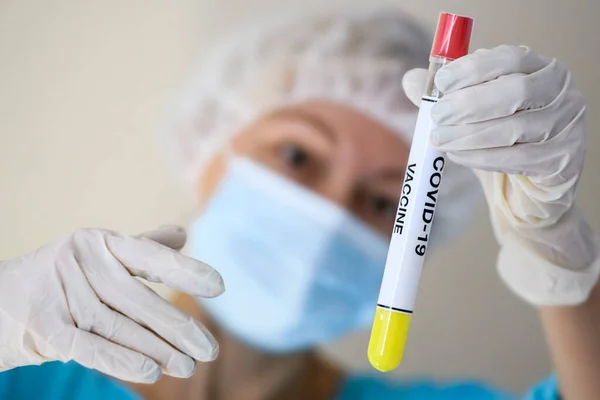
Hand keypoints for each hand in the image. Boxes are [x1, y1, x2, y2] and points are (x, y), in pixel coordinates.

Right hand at [0, 225, 223, 381]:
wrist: (2, 300)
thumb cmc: (67, 276)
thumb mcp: (101, 255)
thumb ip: (142, 248)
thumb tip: (181, 235)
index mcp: (100, 241)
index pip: (149, 255)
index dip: (184, 269)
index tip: (219, 286)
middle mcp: (81, 263)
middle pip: (137, 299)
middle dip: (177, 326)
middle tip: (210, 349)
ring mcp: (61, 295)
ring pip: (118, 326)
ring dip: (156, 349)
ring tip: (188, 366)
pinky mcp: (45, 327)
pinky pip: (89, 347)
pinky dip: (121, 360)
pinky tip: (151, 373)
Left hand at [402, 45, 599, 305]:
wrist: (527, 187)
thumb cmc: (499, 139)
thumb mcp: (473, 113)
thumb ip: (446, 95)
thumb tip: (411, 80)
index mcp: (539, 68)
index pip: (510, 58)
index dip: (473, 68)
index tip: (441, 82)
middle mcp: (561, 93)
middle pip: (514, 91)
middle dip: (468, 104)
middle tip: (437, 115)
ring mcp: (567, 127)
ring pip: (514, 128)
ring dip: (469, 134)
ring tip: (440, 139)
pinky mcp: (562, 161)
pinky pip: (518, 159)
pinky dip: (481, 157)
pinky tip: (458, 156)